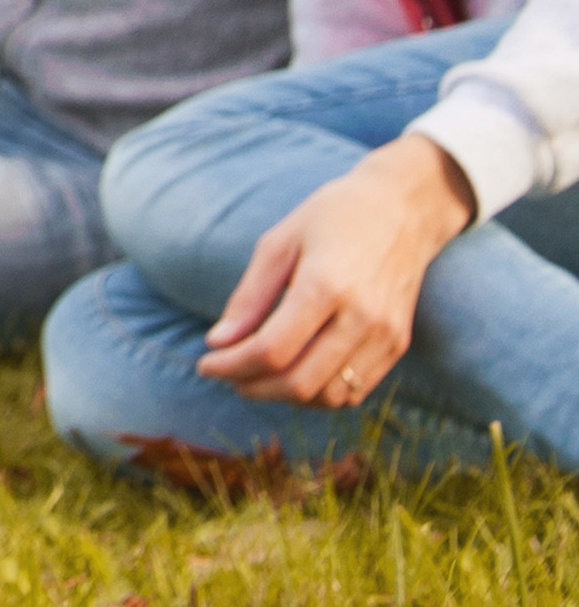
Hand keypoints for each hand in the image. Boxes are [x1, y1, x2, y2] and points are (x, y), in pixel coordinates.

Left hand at [196, 135, 475, 404]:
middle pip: (300, 382)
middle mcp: (362, 318)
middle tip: (225, 374)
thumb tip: (218, 343)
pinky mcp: (398, 345)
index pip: (273, 350)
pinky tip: (292, 375)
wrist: (401, 210)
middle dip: (253, 386)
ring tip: (254, 377)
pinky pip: (355, 391)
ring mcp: (385, 336)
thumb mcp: (278, 242)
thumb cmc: (331, 217)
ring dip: (285, 396)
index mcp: (326, 286)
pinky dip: (318, 395)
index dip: (233, 366)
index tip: (206, 364)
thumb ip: (249, 296)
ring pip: (329, 396)